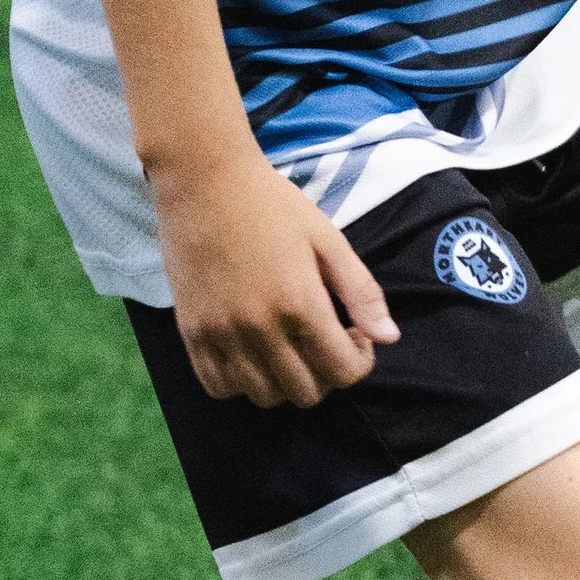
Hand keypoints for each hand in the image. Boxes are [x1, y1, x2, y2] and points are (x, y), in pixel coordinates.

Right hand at [153, 150, 398, 408]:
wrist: (204, 182)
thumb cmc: (272, 205)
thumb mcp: (329, 240)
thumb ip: (361, 292)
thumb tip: (389, 338)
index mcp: (300, 303)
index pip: (343, 372)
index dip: (360, 361)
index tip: (354, 334)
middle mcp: (259, 328)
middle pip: (306, 393)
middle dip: (327, 374)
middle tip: (324, 339)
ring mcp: (220, 334)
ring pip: (264, 397)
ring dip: (286, 381)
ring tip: (289, 346)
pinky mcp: (191, 333)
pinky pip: (218, 387)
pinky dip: (242, 382)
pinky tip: (254, 352)